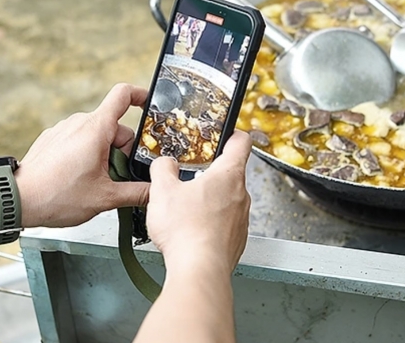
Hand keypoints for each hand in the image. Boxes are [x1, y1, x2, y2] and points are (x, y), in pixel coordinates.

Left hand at [15, 84, 149, 227]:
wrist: (18, 199)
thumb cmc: (56, 195)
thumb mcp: (105, 197)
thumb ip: (136, 193)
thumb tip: (155, 192)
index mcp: (96, 128)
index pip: (124, 95)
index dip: (141, 95)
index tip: (151, 104)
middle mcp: (79, 122)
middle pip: (114, 127)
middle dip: (123, 150)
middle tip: (119, 176)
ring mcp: (64, 129)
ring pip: (97, 135)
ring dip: (105, 154)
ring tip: (97, 182)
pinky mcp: (52, 139)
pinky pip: (78, 140)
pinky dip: (86, 155)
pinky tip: (79, 178)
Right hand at [145, 131, 251, 276]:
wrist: (199, 270)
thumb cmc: (187, 231)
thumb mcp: (163, 190)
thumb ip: (162, 169)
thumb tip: (164, 163)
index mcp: (228, 175)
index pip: (241, 142)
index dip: (232, 134)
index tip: (225, 134)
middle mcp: (241, 195)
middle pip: (231, 173)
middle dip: (210, 173)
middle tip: (191, 174)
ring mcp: (241, 219)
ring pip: (228, 200)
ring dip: (210, 200)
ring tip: (187, 207)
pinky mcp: (236, 240)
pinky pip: (225, 223)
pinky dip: (211, 223)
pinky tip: (191, 230)